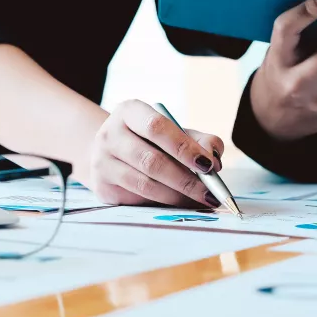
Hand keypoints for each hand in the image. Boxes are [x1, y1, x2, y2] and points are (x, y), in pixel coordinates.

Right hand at [86, 99, 223, 206]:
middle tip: (209, 192)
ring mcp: (102, 162)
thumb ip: (198, 140)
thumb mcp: (173, 132)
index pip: (157, 127)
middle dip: (185, 180)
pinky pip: (137, 200)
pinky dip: (162, 204)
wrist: (109, 154)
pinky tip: (178, 204)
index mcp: (129, 112)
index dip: (184, 147)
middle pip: (152, 160)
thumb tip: (214, 158)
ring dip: (176, 196)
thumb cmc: (148, 141)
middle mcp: (110, 134)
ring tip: (198, 200)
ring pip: (145, 184)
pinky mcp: (102, 187)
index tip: (208, 165)